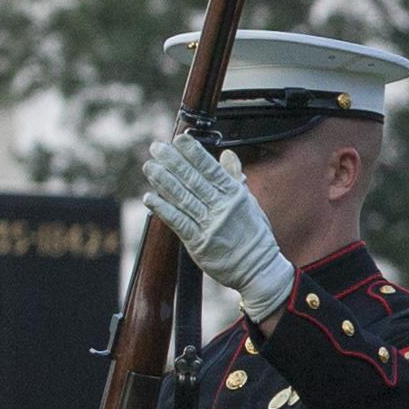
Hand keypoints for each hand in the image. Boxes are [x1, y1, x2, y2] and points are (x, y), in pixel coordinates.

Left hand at [140, 136, 291, 321]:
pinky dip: (164, 210)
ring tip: (150, 167)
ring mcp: (210, 225)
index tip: (180, 140)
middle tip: (156, 147)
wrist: (258, 268)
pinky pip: (179, 223)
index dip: (195, 154)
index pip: (212, 170)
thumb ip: (235, 177)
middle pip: (194, 181)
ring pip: (184, 199)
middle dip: (174, 162)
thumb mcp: (249, 203)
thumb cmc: (254, 234)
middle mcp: (222, 208)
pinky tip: (150, 198)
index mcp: (235, 196)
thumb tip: (228, 154)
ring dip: (164, 182)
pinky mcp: (199, 243)